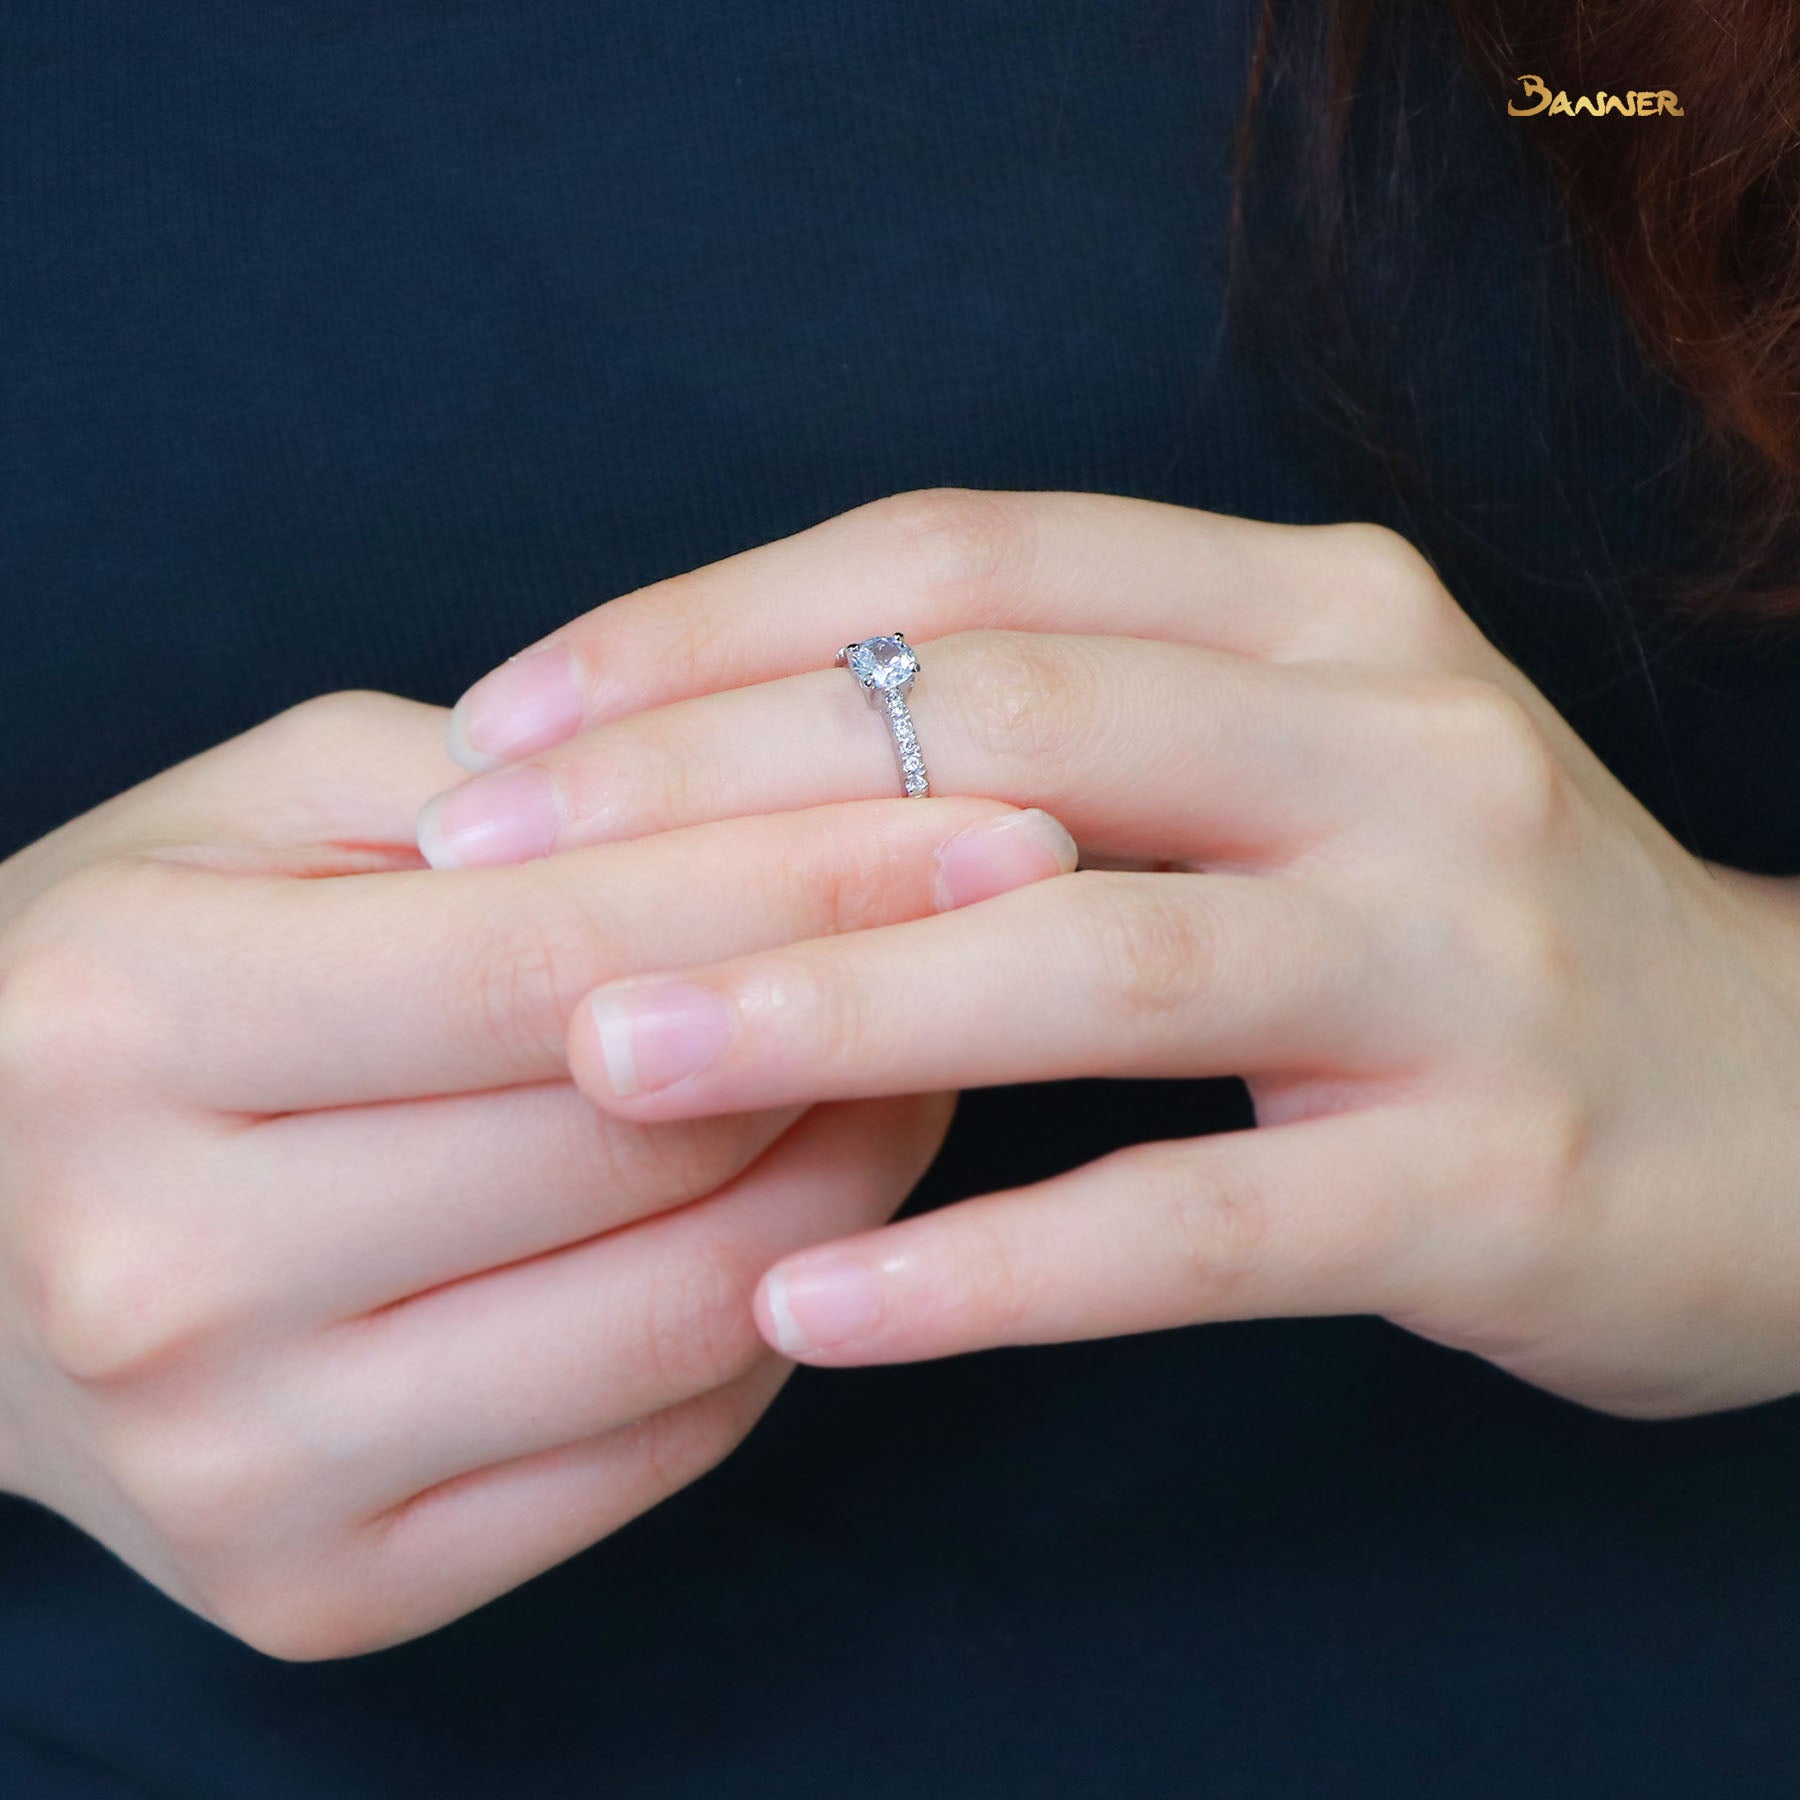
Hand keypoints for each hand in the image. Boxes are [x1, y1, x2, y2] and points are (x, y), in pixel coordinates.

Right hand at [0, 688, 1068, 1658]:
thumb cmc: (127, 979)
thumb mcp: (262, 812)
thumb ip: (504, 791)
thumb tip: (788, 815)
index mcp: (126, 1027)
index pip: (560, 956)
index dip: (816, 891)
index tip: (1002, 831)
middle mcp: (159, 1274)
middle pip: (644, 1144)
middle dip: (871, 1021)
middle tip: (988, 936)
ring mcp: (241, 1470)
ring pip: (683, 1314)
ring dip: (859, 1175)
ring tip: (910, 1060)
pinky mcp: (325, 1588)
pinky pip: (652, 1449)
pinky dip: (773, 1315)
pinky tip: (794, 1214)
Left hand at [419, 486, 1799, 1420]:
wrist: (1781, 1108)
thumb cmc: (1454, 932)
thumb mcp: (1287, 758)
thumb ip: (1061, 729)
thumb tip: (732, 770)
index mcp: (1315, 610)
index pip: (960, 559)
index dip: (710, 631)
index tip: (509, 728)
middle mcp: (1397, 739)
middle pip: (998, 722)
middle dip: (711, 795)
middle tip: (488, 883)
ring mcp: (1457, 954)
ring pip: (1089, 958)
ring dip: (822, 1006)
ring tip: (606, 1059)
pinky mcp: (1485, 1178)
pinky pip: (1190, 1225)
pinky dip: (984, 1269)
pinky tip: (806, 1310)